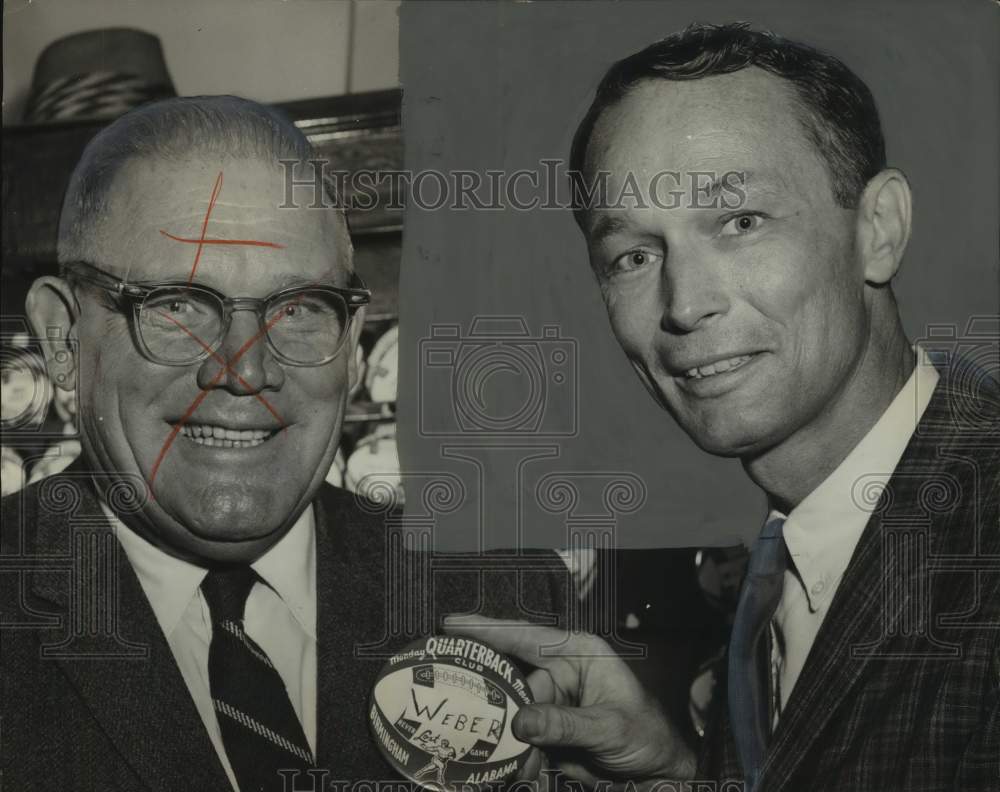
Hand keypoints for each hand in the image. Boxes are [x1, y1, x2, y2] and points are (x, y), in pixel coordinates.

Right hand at [443, 615, 696, 789]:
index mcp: (578, 654)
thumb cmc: (647, 735)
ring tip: (504, 759)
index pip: (527, 636)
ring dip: (506, 739)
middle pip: (513, 681)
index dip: (488, 629)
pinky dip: (514, 756)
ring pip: (512, 714)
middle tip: (467, 713)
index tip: (450, 624)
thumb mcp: (608, 727)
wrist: (660, 773)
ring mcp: (552, 702)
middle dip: (495, 704)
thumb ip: (564, 723)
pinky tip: (508, 769)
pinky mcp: (548, 731)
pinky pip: (520, 738)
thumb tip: (519, 721)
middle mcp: (561, 672)